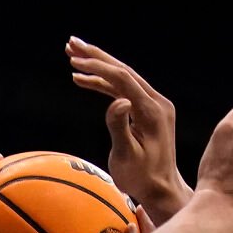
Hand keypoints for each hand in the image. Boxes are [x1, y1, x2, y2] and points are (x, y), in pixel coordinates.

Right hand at [67, 37, 191, 221]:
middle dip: (96, 56)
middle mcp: (157, 103)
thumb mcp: (127, 157)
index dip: (98, 67)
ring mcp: (154, 106)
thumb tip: (118, 101)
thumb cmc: (140, 179)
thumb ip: (119, 127)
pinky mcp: (149, 111)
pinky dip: (104, 85)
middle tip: (71, 42)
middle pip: (123, 71)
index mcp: (152, 112)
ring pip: (123, 78)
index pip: (122, 79)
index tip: (74, 60)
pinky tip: (83, 80)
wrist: (161, 190)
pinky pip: (124, 91)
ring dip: (98, 67)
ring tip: (72, 56)